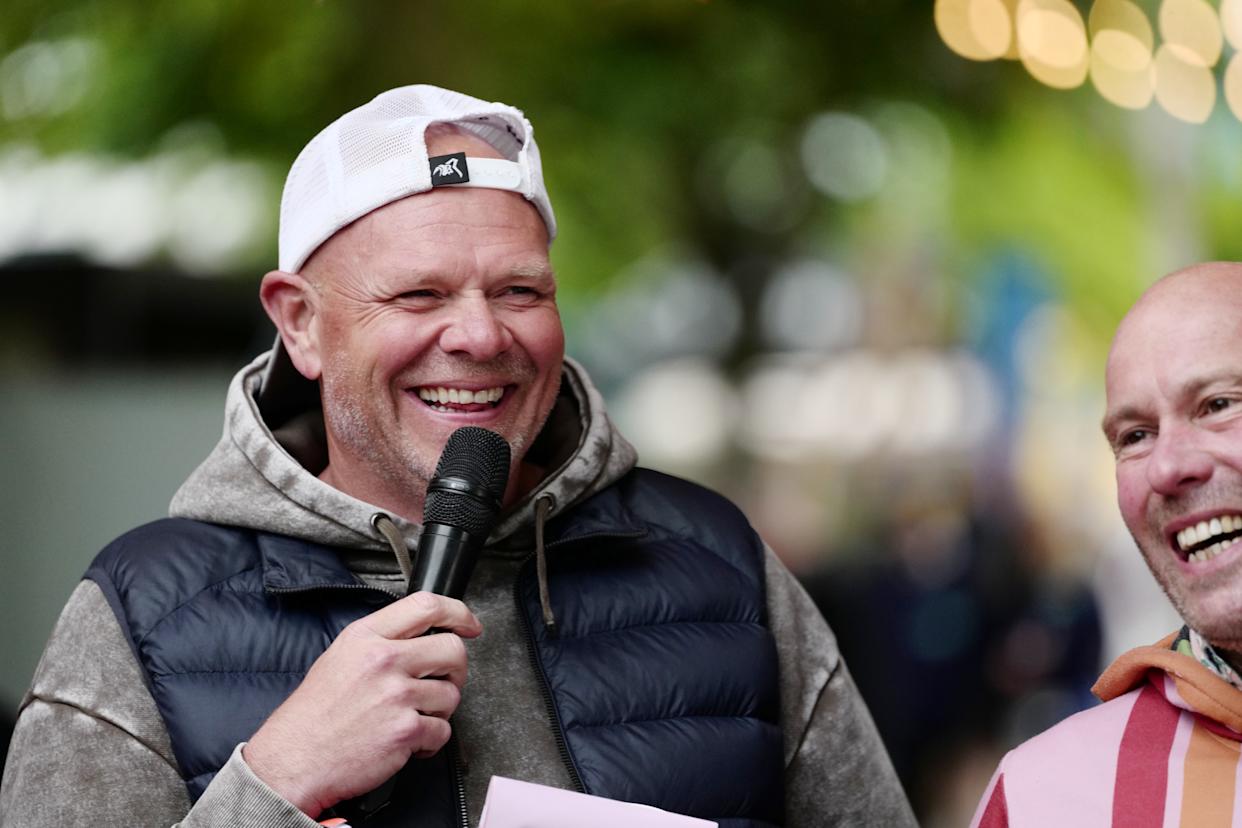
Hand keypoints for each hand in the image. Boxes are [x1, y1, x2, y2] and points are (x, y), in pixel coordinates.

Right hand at [242, 591, 481, 816]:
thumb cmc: (313, 716)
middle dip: (455, 669)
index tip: (469, 624)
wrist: (292, 762)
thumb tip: (422, 637)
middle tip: (442, 681)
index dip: (458, 613)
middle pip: (452, 649)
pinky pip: (443, 731)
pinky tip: (408, 740)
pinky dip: (430, 741)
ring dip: (439, 710)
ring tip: (412, 717)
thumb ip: (381, 641)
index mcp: (365, 638)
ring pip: (452, 694)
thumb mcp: (340, 657)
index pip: (426, 606)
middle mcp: (383, 661)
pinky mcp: (405, 731)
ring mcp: (396, 696)